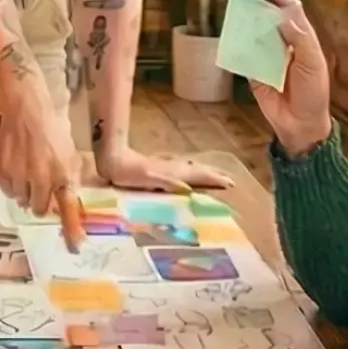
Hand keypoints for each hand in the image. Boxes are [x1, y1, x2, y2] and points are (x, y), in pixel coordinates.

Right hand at [0, 84, 84, 248]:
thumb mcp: (71, 153)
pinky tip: (16, 168)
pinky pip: (7, 191)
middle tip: (42, 186)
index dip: (72, 229)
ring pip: (22, 201)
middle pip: (39, 209)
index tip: (75, 247)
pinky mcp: (2, 171)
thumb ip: (70, 177)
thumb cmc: (54, 128)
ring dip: (26, 193)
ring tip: (28, 172)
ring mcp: (19, 176)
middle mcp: (41, 178)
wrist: (27, 109)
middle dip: (42, 202)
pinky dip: (12, 185)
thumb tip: (69, 198)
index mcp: (63, 173)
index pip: (68, 207)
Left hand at [98, 147, 232, 192]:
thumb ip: (168, 183)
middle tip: (231, 180)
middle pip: (199, 171)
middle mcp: (174, 168)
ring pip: (192, 169)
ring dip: (206, 172)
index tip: (230, 183)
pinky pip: (184, 171)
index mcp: (174, 172)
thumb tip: (188, 188)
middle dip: (215, 175)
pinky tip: (192, 173)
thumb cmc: (130, 173)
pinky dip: (193, 173)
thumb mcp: (149, 179)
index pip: (199, 176)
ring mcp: (168, 167)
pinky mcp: (161, 168)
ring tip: (218, 175)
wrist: (115, 160)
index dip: (214, 179)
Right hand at [248, 0, 332, 157]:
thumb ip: (299, 37)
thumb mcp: (312, 62)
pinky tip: (234, 40)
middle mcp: (284, 49)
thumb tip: (284, 15)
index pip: (293, 18)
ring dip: (248, 29)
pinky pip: (245, 60)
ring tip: (239, 18)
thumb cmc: (313, 92)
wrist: (301, 124)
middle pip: (271, 25)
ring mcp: (268, 61)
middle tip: (251, 4)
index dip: (285, 4)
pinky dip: (239, 50)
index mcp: (302, 43)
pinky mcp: (254, 75)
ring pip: (255, 40)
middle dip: (262, 14)